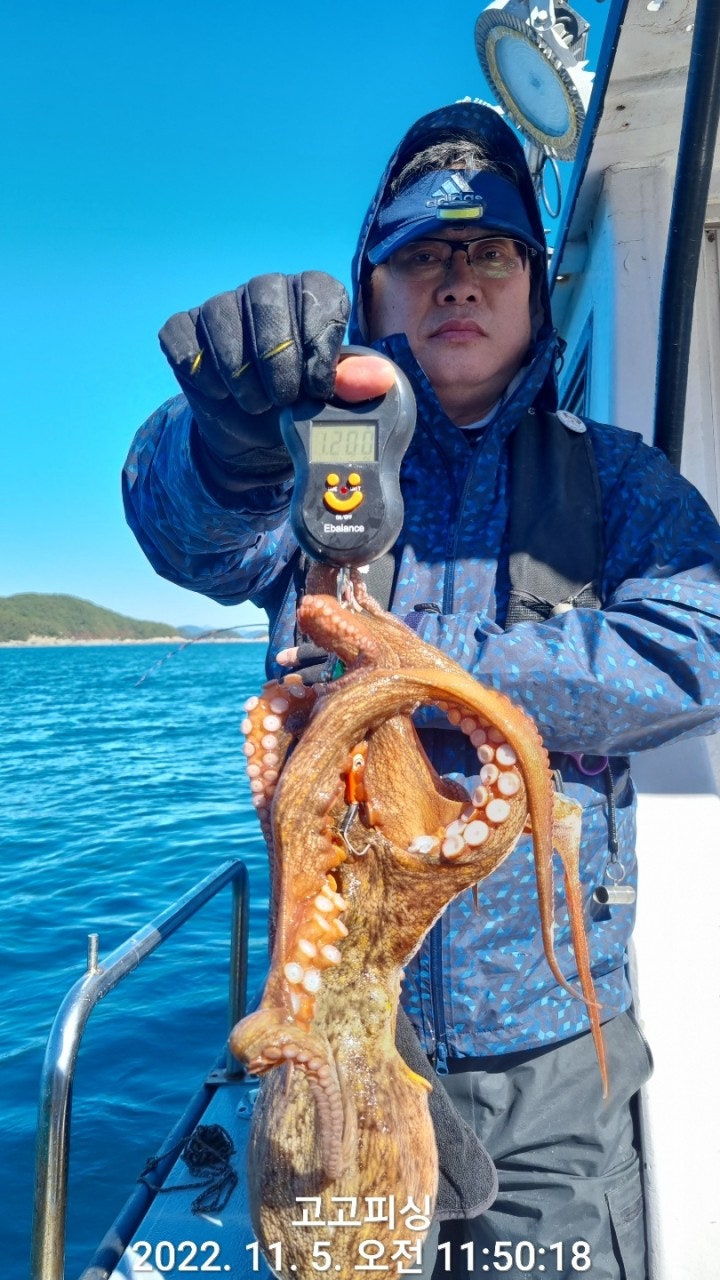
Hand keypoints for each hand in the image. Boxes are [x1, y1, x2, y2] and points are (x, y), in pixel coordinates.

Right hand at [159, 274, 394, 489]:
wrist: (255, 437)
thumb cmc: (301, 408)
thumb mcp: (332, 401)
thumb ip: (354, 385)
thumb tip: (380, 379)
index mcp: (310, 296)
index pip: (318, 292)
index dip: (318, 340)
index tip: (319, 385)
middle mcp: (265, 291)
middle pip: (267, 298)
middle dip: (277, 357)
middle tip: (284, 399)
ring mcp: (220, 307)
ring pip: (220, 315)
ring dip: (239, 371)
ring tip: (256, 405)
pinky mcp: (184, 330)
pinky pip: (183, 338)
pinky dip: (202, 373)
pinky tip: (221, 395)